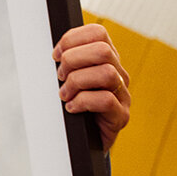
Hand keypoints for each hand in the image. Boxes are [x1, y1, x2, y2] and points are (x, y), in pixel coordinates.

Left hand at [53, 24, 130, 150]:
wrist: (84, 142)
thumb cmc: (74, 108)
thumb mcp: (68, 80)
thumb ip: (66, 63)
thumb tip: (54, 53)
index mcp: (106, 60)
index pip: (97, 33)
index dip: (72, 39)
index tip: (56, 55)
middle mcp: (118, 74)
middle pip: (102, 50)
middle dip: (73, 60)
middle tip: (60, 77)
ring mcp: (123, 95)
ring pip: (106, 73)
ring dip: (77, 82)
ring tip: (65, 94)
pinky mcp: (121, 116)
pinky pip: (106, 100)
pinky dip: (82, 102)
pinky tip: (72, 108)